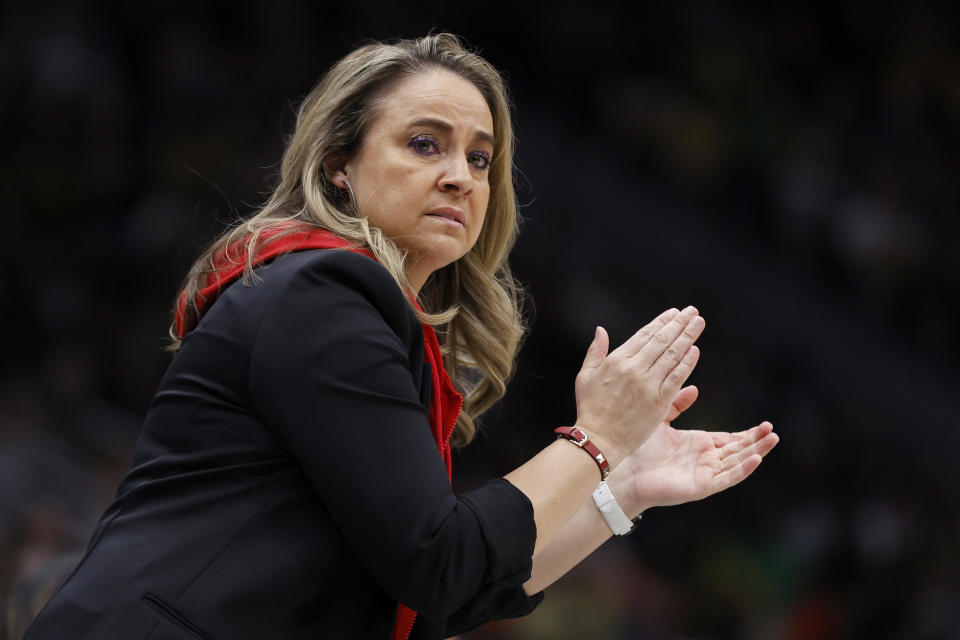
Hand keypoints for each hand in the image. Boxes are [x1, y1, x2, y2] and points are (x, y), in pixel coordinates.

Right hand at [575, 307, 704, 465]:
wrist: (598, 439)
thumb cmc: (590, 409)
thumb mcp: (585, 376)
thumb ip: (595, 351)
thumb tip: (601, 330)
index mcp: (616, 360)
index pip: (644, 335)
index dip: (661, 322)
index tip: (674, 313)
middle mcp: (633, 369)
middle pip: (662, 341)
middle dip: (679, 324)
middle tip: (692, 312)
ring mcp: (647, 385)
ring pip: (672, 355)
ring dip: (687, 337)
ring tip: (698, 323)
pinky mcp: (658, 402)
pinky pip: (676, 378)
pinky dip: (687, 363)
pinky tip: (695, 350)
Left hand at [613, 386, 778, 514]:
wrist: (625, 471)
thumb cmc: (640, 449)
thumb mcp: (662, 420)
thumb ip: (677, 404)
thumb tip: (694, 388)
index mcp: (699, 446)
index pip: (730, 439)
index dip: (748, 433)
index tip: (765, 424)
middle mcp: (705, 460)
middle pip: (738, 450)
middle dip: (757, 440)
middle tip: (772, 429)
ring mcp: (705, 473)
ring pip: (737, 462)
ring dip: (756, 451)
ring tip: (772, 439)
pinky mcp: (701, 485)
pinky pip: (727, 477)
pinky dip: (742, 469)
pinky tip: (755, 458)